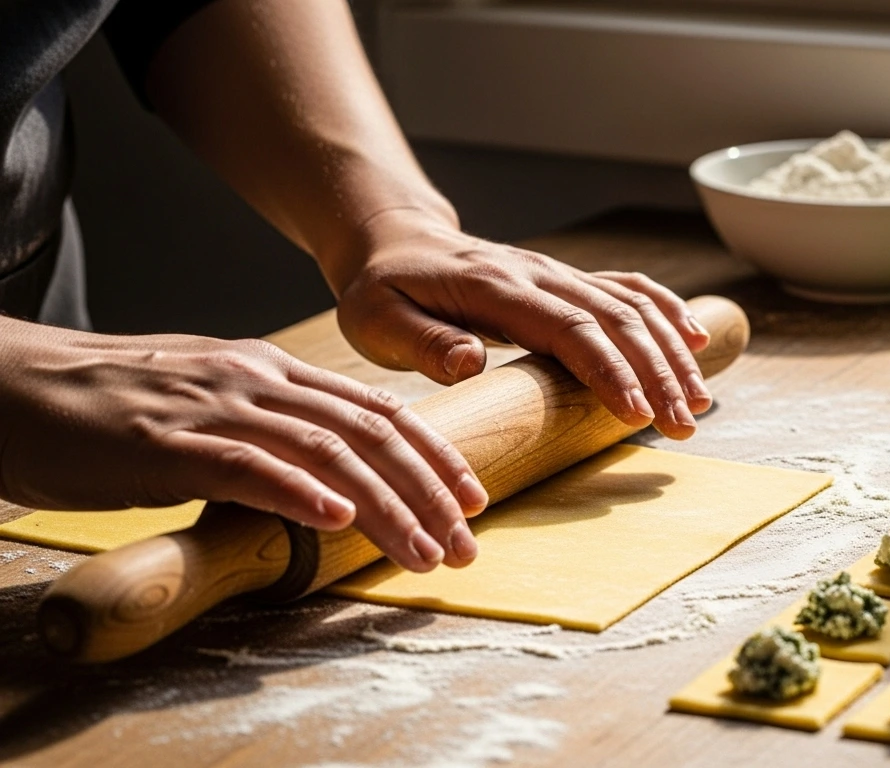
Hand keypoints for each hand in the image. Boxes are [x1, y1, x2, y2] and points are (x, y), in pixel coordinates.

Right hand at [0, 321, 487, 572]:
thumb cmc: (112, 404)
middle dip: (428, 489)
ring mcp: (212, 407)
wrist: (14, 386)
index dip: (433, 454)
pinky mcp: (164, 444)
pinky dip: (300, 492)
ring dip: (385, 506)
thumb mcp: (210, 400)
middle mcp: (255, 379)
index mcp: (271, 370)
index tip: (472, 496)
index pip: (375, 411)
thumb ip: (272, 426)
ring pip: (326, 452)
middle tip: (467, 540)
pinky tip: (337, 521)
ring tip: (425, 548)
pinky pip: (246, 466)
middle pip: (368, 432)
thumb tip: (334, 473)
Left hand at [332, 210, 713, 439]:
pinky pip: (628, 289)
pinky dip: (666, 312)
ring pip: (631, 306)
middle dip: (658, 372)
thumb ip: (422, 343)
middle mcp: (539, 275)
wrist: (393, 239)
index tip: (639, 413)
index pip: (569, 327)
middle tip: (684, 425)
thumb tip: (471, 362)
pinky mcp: (567, 281)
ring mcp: (558, 274)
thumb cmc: (381, 289)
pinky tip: (696, 340)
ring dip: (671, 352)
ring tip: (699, 403)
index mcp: (496, 288)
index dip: (610, 369)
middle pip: (616, 318)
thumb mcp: (376, 319)